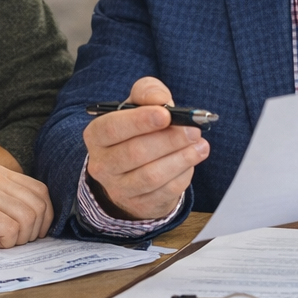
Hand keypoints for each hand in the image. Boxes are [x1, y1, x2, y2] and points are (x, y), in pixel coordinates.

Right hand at [0, 165, 52, 247]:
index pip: (40, 191)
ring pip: (29, 218)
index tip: (30, 233)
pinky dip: (5, 243)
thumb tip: (30, 220)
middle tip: (14, 241)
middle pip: (40, 205)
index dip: (43, 216)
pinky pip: (11, 230)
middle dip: (35, 230)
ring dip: (19, 238)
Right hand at [83, 77, 206, 220]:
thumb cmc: (136, 131)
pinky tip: (192, 161)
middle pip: (135, 153)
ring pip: (151, 176)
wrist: (135, 169)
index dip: (139, 121)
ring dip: (181, 159)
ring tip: (200, 146)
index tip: (166, 114)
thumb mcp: (138, 105)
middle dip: (169, 140)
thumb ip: (147, 93)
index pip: (111, 128)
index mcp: (96, 136)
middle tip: (193, 131)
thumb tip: (161, 100)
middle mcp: (102, 164)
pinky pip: (164, 192)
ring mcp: (119, 188)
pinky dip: (183, 175)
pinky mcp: (139, 204)